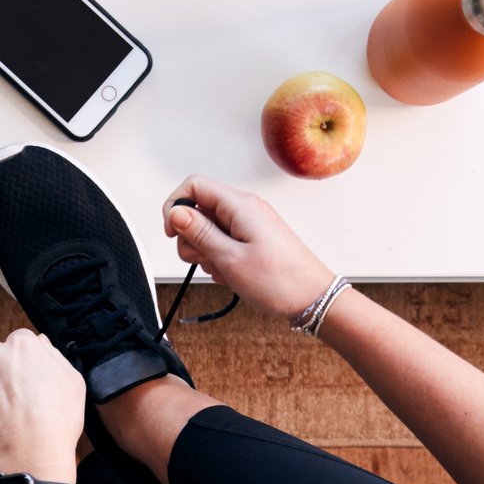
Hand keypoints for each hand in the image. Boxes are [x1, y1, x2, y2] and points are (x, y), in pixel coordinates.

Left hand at [0, 329, 83, 479]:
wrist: (34, 455)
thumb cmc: (57, 421)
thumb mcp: (72, 379)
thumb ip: (52, 354)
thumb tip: (40, 343)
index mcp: (23, 345)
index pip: (20, 341)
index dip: (27, 361)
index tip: (30, 377)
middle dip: (5, 371)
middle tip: (19, 396)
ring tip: (2, 407)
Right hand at [161, 177, 337, 320]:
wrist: (311, 297)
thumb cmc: (279, 280)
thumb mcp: (230, 258)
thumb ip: (199, 233)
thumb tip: (176, 212)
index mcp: (239, 205)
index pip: (194, 186)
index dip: (175, 206)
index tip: (172, 233)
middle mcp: (244, 209)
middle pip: (198, 209)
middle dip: (190, 237)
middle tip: (204, 259)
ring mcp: (248, 224)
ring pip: (208, 230)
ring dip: (205, 252)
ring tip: (223, 270)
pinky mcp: (251, 239)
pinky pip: (223, 243)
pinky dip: (219, 259)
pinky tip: (232, 274)